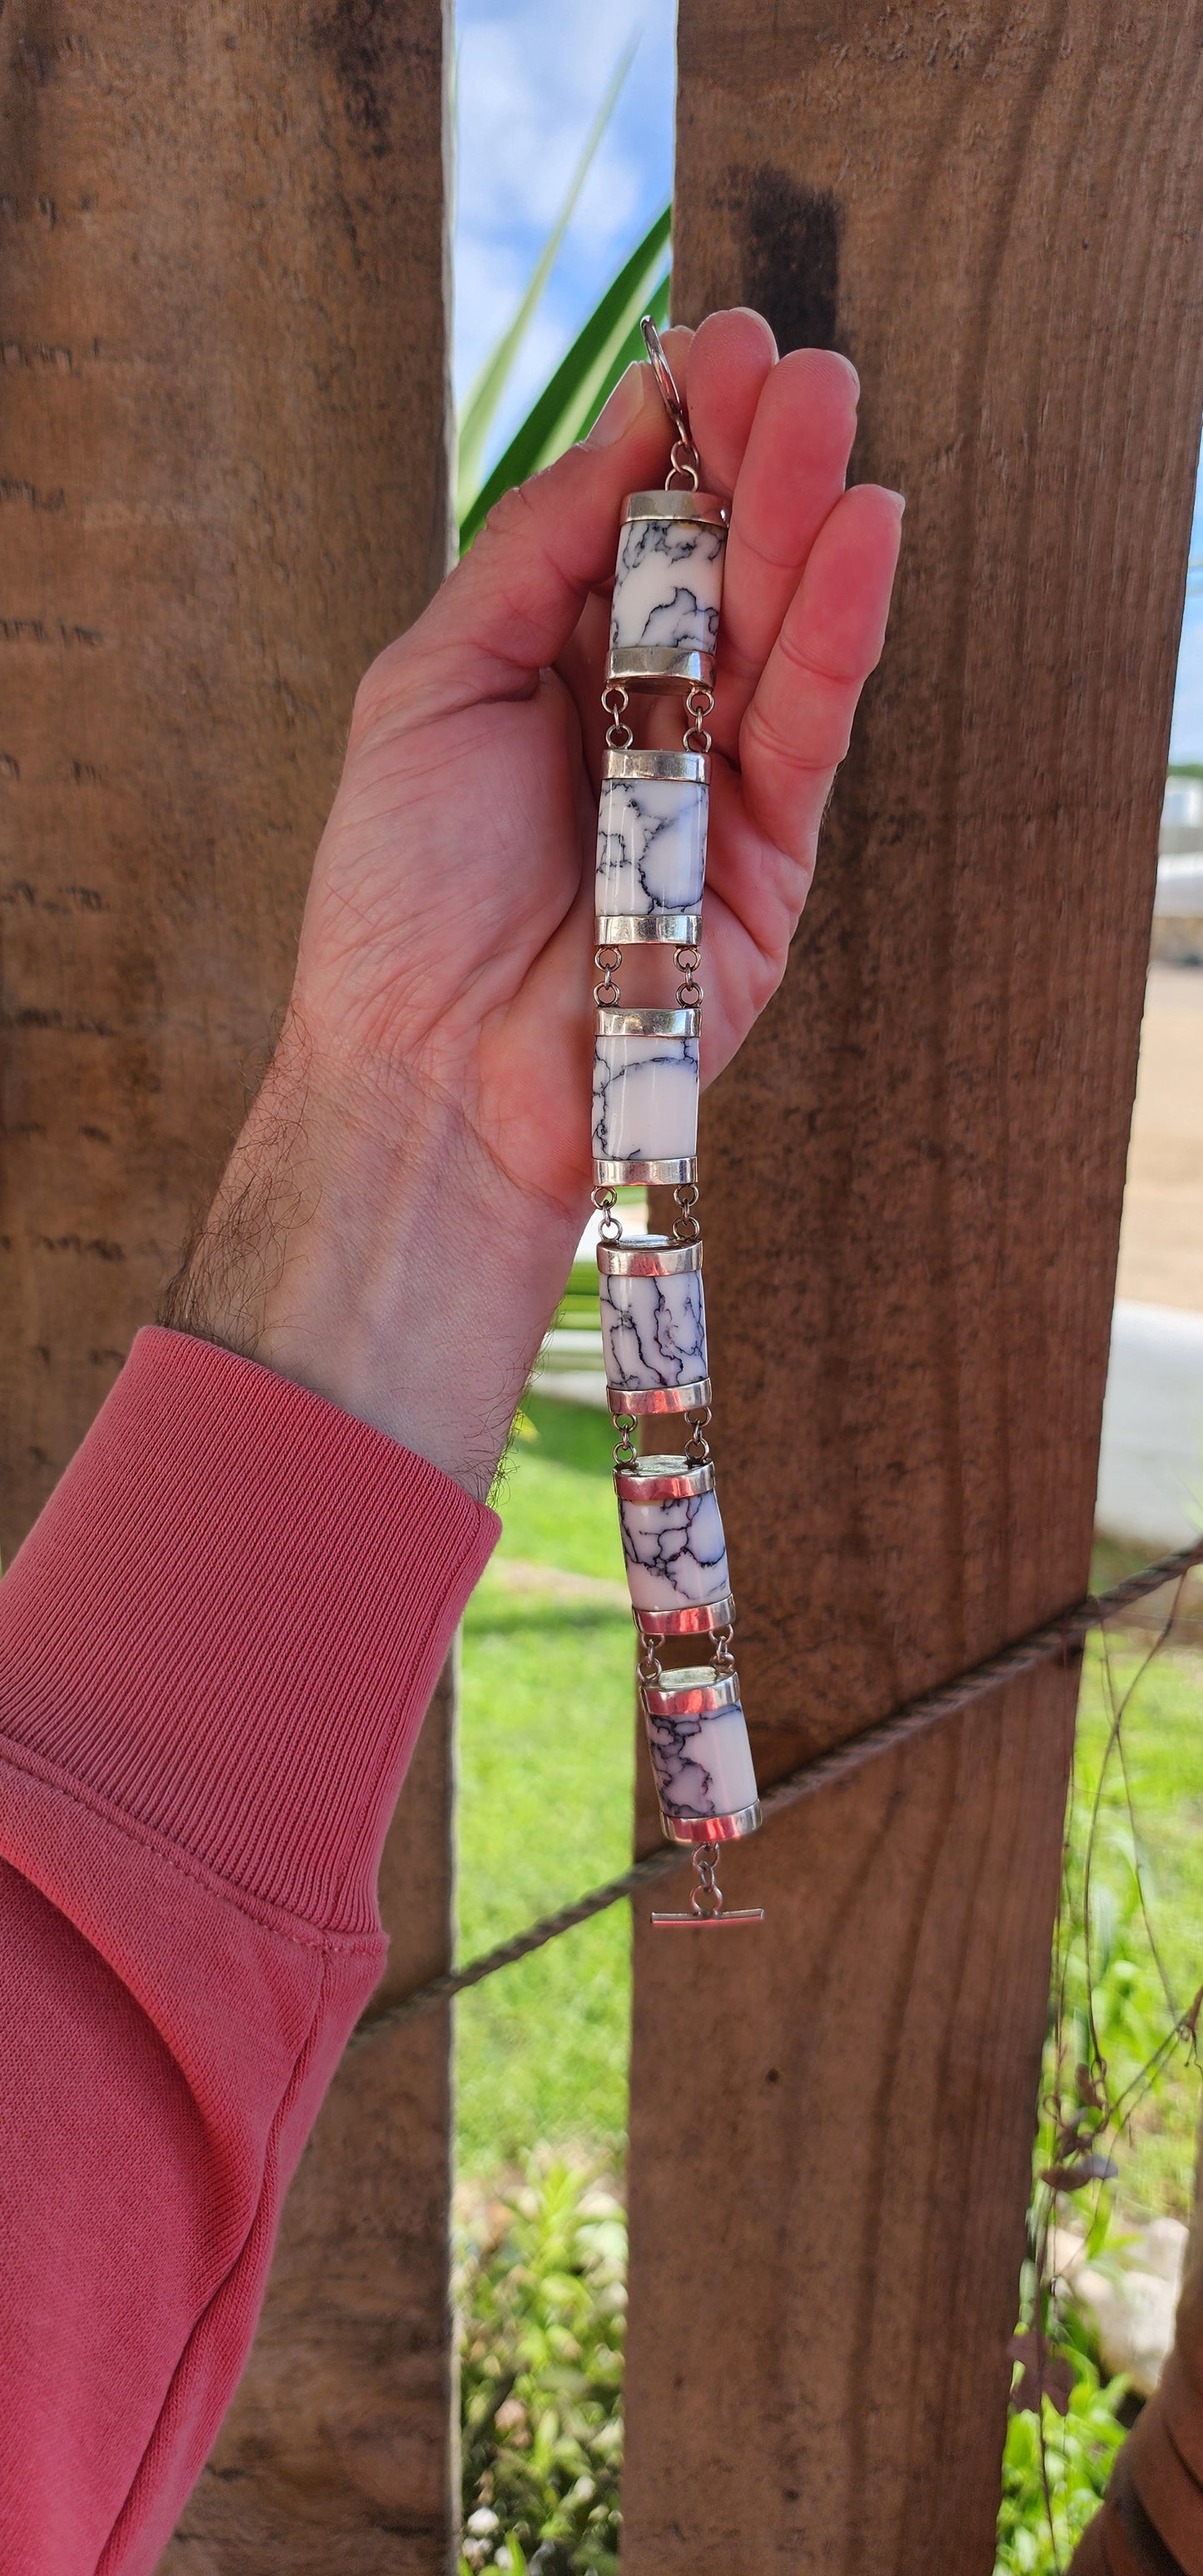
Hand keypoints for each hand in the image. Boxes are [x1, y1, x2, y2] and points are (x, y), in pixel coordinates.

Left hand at [165, 309, 901, 1497]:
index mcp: (554, 677)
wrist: (423, 1076)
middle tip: (788, 357)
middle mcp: (642, 725)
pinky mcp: (771, 864)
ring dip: (807, 517)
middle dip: (754, 460)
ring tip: (830, 404)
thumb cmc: (397, 898)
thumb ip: (529, 561)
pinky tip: (861, 530)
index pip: (638, 535)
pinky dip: (837, 630)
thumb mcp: (428, 687)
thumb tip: (627, 436)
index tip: (708, 345)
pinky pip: (812, 730)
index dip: (676, 441)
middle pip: (717, 570)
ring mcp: (714, 794)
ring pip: (774, 634)